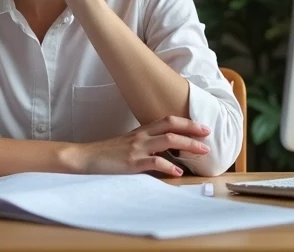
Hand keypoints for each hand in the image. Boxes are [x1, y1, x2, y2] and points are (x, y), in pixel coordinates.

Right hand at [63, 115, 209, 176]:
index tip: (202, 126)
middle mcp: (141, 136)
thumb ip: (146, 146)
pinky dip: (168, 166)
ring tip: (202, 151)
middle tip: (208, 134)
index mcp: (141, 132)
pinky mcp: (131, 162)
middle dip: (192, 130)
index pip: (167, 121)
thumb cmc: (107, 154)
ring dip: (187, 145)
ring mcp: (136, 148)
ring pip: (167, 141)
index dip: (186, 122)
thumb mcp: (128, 145)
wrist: (85, 158)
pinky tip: (178, 172)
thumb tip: (166, 154)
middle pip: (171, 127)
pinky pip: (154, 162)